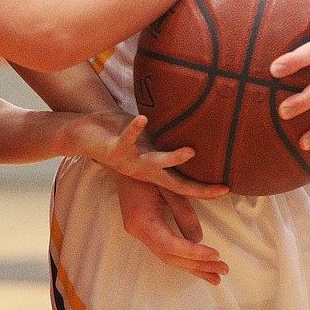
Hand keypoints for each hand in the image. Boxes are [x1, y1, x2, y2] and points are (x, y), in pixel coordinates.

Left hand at [78, 111, 228, 199]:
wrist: (83, 136)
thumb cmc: (119, 136)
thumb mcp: (145, 142)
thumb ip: (165, 144)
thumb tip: (190, 134)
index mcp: (153, 171)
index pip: (183, 184)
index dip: (204, 190)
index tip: (227, 190)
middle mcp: (143, 172)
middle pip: (175, 184)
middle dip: (198, 189)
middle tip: (221, 190)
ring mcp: (129, 162)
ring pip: (153, 163)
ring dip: (171, 159)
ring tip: (190, 152)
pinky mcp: (113, 150)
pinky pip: (126, 139)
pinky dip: (134, 130)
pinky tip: (142, 119)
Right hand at [113, 174, 229, 284]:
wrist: (122, 162)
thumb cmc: (146, 168)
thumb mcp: (168, 184)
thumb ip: (183, 210)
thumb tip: (198, 239)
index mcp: (142, 219)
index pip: (170, 245)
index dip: (193, 253)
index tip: (216, 255)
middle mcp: (138, 230)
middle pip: (170, 257)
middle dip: (198, 265)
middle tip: (223, 270)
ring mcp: (139, 232)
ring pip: (168, 258)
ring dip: (193, 267)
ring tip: (216, 277)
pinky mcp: (143, 231)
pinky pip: (165, 251)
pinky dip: (184, 259)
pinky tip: (198, 266)